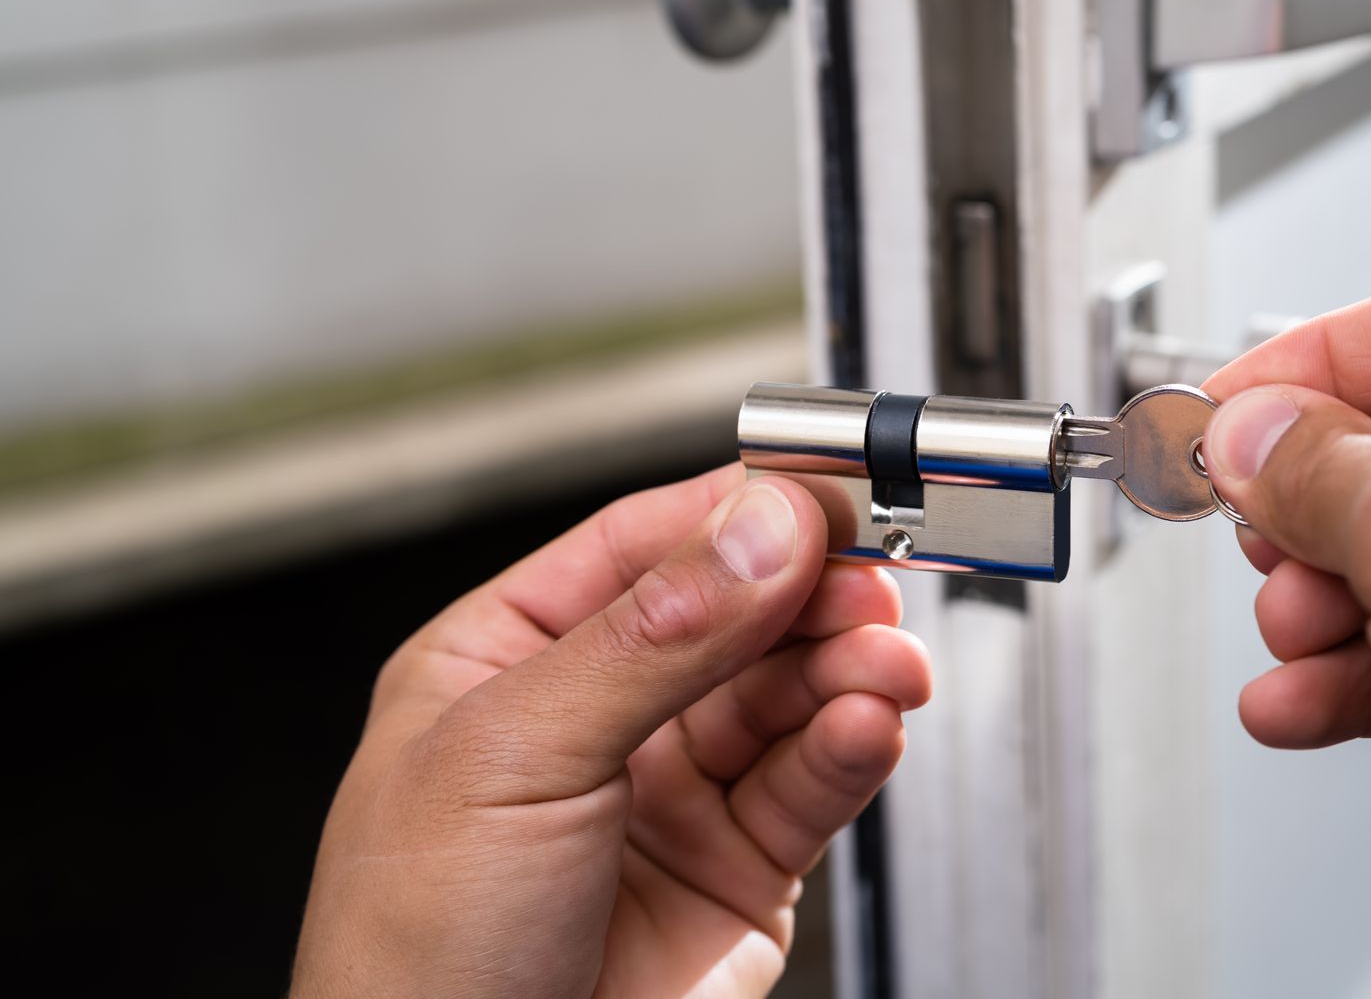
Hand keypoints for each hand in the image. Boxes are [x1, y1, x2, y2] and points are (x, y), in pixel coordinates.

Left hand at [291, 466, 931, 998]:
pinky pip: (812, 784)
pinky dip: (852, 747)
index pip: (644, 546)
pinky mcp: (737, 873)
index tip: (821, 492)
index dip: (737, 513)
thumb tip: (760, 528)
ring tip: (884, 662)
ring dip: (847, 666)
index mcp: (506, 661)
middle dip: (809, 592)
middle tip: (871, 578)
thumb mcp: (515, 759)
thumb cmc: (412, 965)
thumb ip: (652, 637)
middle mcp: (595, 719)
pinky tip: (868, 725)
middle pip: (735, 613)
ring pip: (787, 695)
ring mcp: (669, 796)